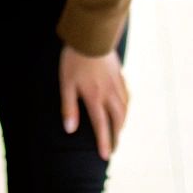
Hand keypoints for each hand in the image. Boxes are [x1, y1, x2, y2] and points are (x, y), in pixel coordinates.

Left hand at [59, 44, 127, 160]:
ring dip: (122, 122)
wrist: (92, 36)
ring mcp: (117, 84)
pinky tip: (123, 107)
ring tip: (119, 131)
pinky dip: (126, 106)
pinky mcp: (120, 74)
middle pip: (117, 120)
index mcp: (95, 98)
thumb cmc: (75, 60)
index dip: (104, 142)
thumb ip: (69, 107)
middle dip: (116, 136)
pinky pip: (126, 95)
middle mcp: (109, 94)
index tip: (105, 156)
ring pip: (124, 108)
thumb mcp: (66, 84)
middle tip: (114, 147)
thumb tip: (70, 129)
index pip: (102, 126)